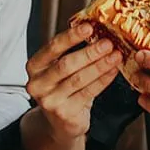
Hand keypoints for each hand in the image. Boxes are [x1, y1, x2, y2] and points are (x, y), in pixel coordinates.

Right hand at [24, 25, 122, 139]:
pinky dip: (103, 80)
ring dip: (100, 65)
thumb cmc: (62, 89)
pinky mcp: (65, 113)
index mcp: (34, 66)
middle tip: (107, 43)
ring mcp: (50, 101)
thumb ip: (70, 51)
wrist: (60, 123)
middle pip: (66, 64)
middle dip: (89, 52)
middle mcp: (38, 84)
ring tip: (115, 55)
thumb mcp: (59, 68)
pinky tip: (112, 70)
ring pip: (79, 79)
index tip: (88, 27)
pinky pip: (88, 92)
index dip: (71, 36)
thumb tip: (96, 29)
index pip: (52, 47)